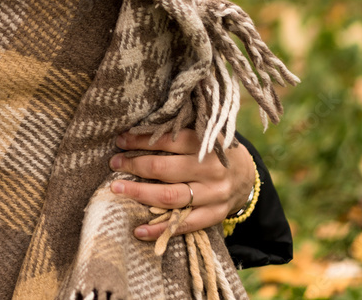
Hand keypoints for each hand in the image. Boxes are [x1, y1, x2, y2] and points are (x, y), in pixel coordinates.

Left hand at [108, 129, 254, 239]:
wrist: (248, 176)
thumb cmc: (214, 151)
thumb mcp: (204, 135)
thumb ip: (177, 133)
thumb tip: (135, 130)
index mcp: (208, 144)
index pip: (169, 140)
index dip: (141, 140)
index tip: (120, 140)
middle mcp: (211, 170)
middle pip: (165, 169)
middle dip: (134, 165)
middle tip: (113, 163)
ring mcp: (214, 195)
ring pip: (171, 197)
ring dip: (140, 193)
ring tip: (117, 189)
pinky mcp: (215, 215)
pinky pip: (185, 225)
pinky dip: (160, 230)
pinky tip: (139, 230)